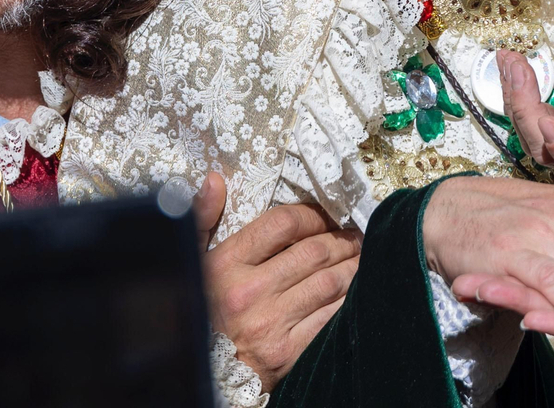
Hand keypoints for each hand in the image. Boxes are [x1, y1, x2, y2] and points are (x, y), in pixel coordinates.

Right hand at [195, 173, 361, 389]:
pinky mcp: (288, 353)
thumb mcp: (192, 262)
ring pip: (330, 282)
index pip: (283, 223)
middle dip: (342, 239)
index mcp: (225, 265)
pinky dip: (350, 299)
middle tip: (355, 234)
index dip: (313, 214)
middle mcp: (248, 293)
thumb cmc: (201, 311)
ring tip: (361, 256)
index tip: (325, 216)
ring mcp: (270, 324)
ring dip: (353, 265)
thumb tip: (215, 180)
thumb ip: (202, 218)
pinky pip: (331, 316)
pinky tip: (356, 290)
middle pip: (314, 251)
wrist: (205, 372)